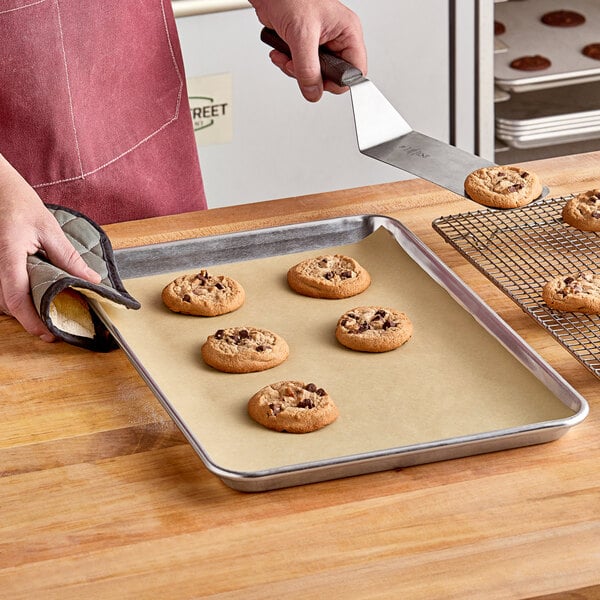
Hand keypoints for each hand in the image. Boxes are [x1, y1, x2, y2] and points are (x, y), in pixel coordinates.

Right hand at [0, 155, 100, 341]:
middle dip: (29, 320)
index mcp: (8, 254)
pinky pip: (0, 289)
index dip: (31, 320)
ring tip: (46, 315)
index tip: (48, 334)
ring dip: (22, 310)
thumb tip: (92, 281)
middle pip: (7, 304)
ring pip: (0, 300)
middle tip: (53, 328)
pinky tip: (33, 299)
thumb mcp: (49, 228)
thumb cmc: (18, 202)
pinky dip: (15, 298)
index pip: (16, 297)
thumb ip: (68, 257)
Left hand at [249, 0, 366, 101]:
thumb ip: (308, 69)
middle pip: (332, 76)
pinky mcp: (304, 46)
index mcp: (347, 32)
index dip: (339, 82)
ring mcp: (320, 44)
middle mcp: (336, 39)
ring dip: (295, 71)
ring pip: (314, 75)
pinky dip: (287, 64)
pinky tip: (280, 53)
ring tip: (286, 56)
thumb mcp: (302, 35)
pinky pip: (300, 68)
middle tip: (297, 67)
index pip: (355, 71)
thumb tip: (313, 92)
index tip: (320, 83)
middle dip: (310, 76)